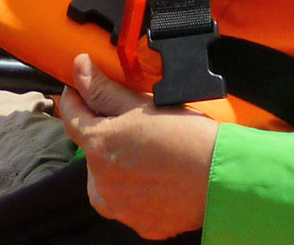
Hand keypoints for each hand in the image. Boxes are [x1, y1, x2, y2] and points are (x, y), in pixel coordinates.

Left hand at [56, 54, 217, 238]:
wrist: (222, 175)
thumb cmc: (185, 135)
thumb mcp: (140, 104)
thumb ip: (103, 89)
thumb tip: (78, 67)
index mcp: (98, 146)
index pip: (71, 118)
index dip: (74, 101)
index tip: (79, 91)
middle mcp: (102, 181)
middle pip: (91, 153)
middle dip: (105, 139)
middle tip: (131, 127)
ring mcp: (121, 207)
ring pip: (107, 183)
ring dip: (117, 169)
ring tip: (147, 156)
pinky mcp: (142, 224)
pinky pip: (130, 206)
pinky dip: (138, 193)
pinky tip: (158, 178)